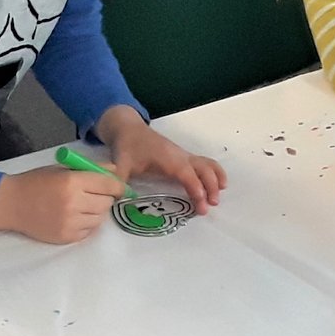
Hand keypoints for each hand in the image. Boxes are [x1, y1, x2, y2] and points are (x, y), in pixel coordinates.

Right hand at [0, 164, 117, 243]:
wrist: (11, 204)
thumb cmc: (36, 182)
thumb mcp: (62, 168)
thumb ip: (90, 168)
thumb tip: (114, 171)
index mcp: (72, 181)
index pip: (108, 185)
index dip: (117, 186)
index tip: (118, 187)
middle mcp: (73, 203)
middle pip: (107, 203)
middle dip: (105, 198)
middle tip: (93, 195)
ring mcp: (70, 222)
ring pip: (100, 218)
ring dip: (96, 211)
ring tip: (81, 205)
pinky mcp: (66, 237)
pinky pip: (88, 231)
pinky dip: (86, 224)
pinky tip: (73, 216)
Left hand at [99, 109, 226, 211]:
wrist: (129, 128)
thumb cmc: (128, 147)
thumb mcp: (120, 164)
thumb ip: (119, 181)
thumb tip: (115, 199)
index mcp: (166, 159)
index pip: (186, 174)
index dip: (195, 187)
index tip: (201, 203)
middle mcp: (180, 156)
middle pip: (202, 169)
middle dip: (210, 186)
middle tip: (211, 206)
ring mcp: (184, 155)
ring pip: (207, 165)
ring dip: (215, 179)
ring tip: (218, 198)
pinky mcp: (185, 157)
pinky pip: (205, 163)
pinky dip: (214, 173)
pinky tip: (219, 185)